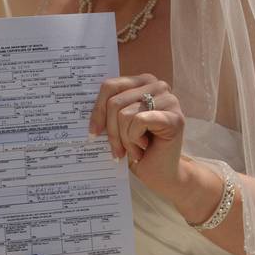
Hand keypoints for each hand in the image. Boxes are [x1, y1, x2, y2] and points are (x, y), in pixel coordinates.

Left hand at [89, 74, 185, 191]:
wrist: (162, 173)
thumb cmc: (138, 147)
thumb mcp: (118, 123)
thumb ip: (108, 108)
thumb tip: (79, 104)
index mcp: (142, 82)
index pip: (110, 86)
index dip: (97, 110)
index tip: (93, 133)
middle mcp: (157, 86)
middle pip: (115, 102)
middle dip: (112, 131)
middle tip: (117, 150)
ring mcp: (169, 100)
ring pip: (125, 114)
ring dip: (125, 139)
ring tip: (134, 149)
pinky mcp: (174, 117)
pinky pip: (138, 121)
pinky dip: (135, 139)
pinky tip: (144, 147)